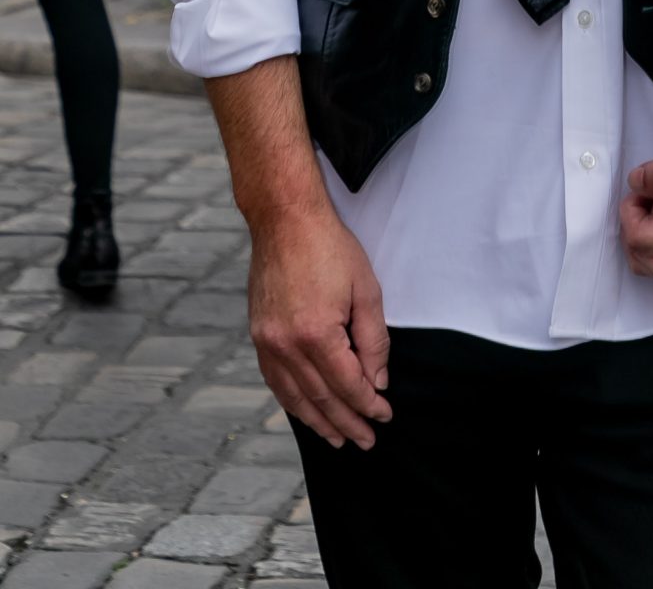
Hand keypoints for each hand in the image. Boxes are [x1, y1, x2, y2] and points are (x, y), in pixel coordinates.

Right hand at [246, 204, 391, 449]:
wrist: (285, 220)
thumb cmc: (330, 248)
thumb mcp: (366, 289)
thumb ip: (373, 340)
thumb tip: (377, 382)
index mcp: (317, 334)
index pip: (348, 384)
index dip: (368, 405)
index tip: (384, 416)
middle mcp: (286, 346)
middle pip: (322, 398)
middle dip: (347, 423)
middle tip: (366, 441)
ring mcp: (267, 344)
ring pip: (296, 397)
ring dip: (319, 422)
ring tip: (338, 440)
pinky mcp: (258, 337)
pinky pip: (276, 382)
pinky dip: (293, 402)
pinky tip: (307, 412)